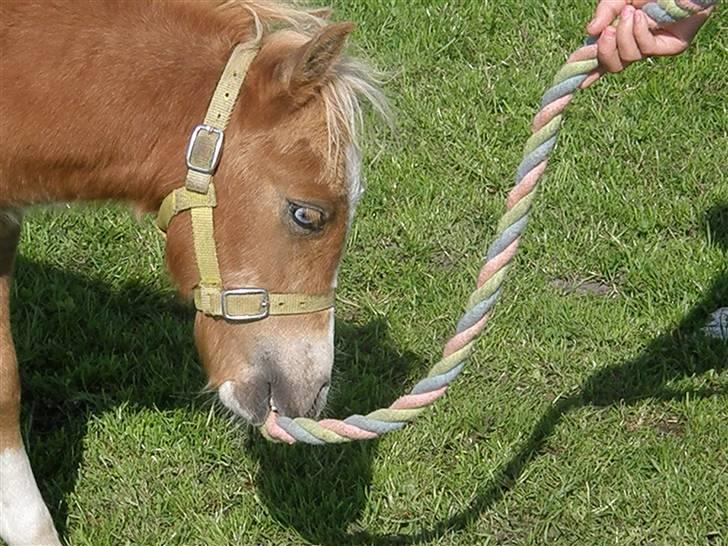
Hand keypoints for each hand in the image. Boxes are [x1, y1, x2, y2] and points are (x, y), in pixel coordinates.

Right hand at [586, 1, 712, 72]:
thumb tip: (589, 31)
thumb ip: (605, 12)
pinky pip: (646, 49)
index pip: (604, 60)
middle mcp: (637, 46)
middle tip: (607, 32)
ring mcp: (653, 48)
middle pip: (614, 66)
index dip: (591, 72)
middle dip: (605, 52)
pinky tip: (642, 16)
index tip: (578, 81)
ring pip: (628, 58)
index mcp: (621, 37)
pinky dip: (639, 32)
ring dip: (624, 35)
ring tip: (631, 12)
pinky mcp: (671, 47)